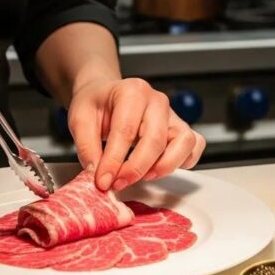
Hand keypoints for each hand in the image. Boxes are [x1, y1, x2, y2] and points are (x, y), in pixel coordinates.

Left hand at [67, 77, 205, 191]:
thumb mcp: (79, 118)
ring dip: (164, 166)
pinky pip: (195, 146)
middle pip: (156, 139)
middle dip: (136, 168)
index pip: (126, 130)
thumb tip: (97, 174)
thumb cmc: (96, 104)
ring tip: (142, 176)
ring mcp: (172, 114)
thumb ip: (87, 146)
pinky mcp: (180, 128)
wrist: (106, 95)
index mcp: (132, 91)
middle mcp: (157, 101)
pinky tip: (160, 168)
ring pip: (184, 142)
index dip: (114, 160)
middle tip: (117, 183)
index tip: (103, 181)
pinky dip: (183, 161)